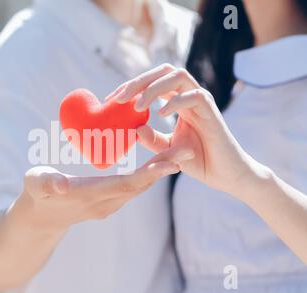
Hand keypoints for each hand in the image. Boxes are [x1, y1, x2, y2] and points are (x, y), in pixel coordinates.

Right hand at [13, 144, 193, 233]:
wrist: (40, 218)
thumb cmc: (36, 194)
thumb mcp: (36, 184)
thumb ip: (47, 184)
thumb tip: (61, 186)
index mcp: (88, 195)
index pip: (124, 186)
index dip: (147, 174)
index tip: (170, 161)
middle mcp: (104, 203)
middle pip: (140, 186)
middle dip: (164, 169)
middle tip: (188, 149)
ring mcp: (108, 204)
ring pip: (140, 187)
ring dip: (160, 171)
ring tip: (181, 151)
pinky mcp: (109, 201)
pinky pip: (134, 187)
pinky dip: (149, 174)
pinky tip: (160, 160)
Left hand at [107, 64, 266, 197]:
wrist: (226, 176)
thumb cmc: (199, 160)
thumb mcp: (168, 150)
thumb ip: (152, 139)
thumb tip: (135, 128)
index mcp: (178, 102)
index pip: (153, 82)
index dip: (130, 87)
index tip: (110, 101)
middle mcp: (190, 96)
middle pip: (164, 71)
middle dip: (139, 81)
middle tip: (119, 98)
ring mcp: (202, 102)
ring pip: (179, 76)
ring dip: (154, 88)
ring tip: (137, 106)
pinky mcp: (213, 113)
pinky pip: (195, 96)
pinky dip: (175, 101)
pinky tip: (160, 115)